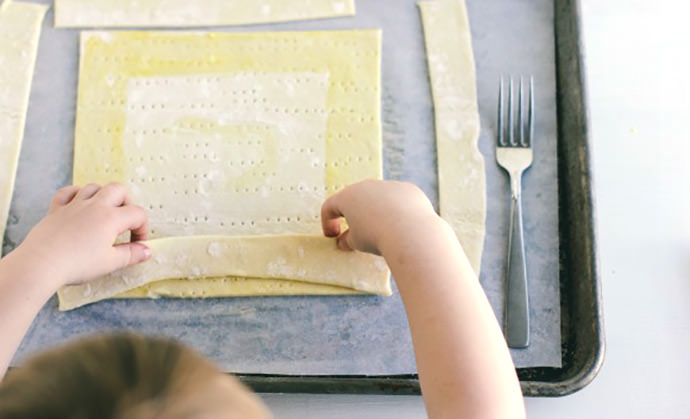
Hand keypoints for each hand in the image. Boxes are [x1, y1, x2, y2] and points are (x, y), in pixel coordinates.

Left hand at [14, 183, 150, 287]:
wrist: (40, 264)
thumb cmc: (76, 264)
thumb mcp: (110, 263)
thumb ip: (131, 255)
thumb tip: (147, 251)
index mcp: (111, 218)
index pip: (137, 214)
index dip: (142, 229)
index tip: (137, 244)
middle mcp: (94, 206)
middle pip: (118, 190)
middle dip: (127, 203)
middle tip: (124, 221)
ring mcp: (74, 205)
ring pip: (94, 187)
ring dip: (103, 196)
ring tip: (104, 213)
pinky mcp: (56, 209)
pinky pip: (68, 192)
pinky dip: (76, 194)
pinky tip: (79, 204)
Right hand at [321, 180, 441, 254]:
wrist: (410, 231)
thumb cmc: (377, 237)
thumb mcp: (357, 243)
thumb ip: (347, 240)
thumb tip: (344, 241)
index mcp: (348, 197)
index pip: (330, 207)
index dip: (328, 222)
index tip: (334, 237)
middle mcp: (367, 186)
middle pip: (356, 199)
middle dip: (354, 215)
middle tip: (358, 234)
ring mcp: (388, 185)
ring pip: (379, 199)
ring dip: (377, 213)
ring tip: (384, 232)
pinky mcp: (408, 190)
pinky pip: (399, 200)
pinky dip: (398, 211)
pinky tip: (403, 227)